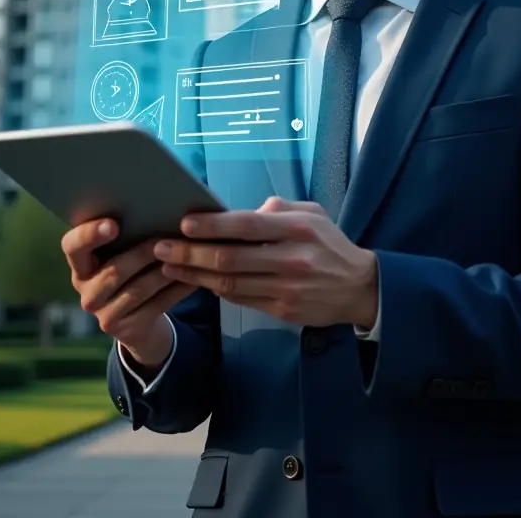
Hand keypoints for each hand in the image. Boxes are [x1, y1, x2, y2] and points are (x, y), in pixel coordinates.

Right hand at [61, 219, 193, 367]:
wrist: (138, 320)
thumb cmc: (132, 271)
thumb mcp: (122, 254)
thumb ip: (128, 234)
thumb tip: (158, 207)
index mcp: (80, 265)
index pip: (72, 247)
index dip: (89, 235)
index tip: (114, 224)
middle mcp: (86, 291)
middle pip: (113, 271)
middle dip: (142, 254)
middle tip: (167, 239)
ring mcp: (103, 315)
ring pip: (138, 289)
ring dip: (165, 272)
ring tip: (187, 256)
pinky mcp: (125, 331)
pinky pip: (156, 306)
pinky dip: (177, 290)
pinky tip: (194, 278)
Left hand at [153, 198, 378, 328]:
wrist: (359, 287)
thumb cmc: (330, 244)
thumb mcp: (311, 214)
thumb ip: (276, 209)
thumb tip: (238, 214)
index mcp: (298, 229)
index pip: (247, 226)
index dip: (213, 225)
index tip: (184, 223)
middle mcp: (291, 259)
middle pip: (231, 258)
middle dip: (190, 253)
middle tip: (161, 248)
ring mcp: (286, 288)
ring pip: (230, 282)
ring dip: (194, 275)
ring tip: (168, 266)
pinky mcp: (282, 310)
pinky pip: (240, 299)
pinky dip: (215, 289)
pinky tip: (197, 280)